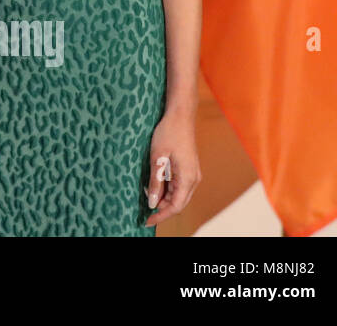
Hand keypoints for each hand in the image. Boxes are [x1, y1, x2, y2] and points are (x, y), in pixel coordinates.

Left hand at [144, 109, 201, 226]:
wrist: (180, 116)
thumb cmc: (168, 133)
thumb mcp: (157, 158)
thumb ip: (156, 181)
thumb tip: (152, 202)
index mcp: (188, 178)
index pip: (175, 206)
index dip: (161, 216)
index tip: (147, 221)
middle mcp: (193, 179)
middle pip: (178, 203)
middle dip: (161, 209)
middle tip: (144, 211)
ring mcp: (192, 174)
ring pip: (177, 194)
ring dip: (163, 198)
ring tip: (146, 194)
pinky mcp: (187, 168)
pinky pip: (178, 185)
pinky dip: (166, 189)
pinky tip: (153, 184)